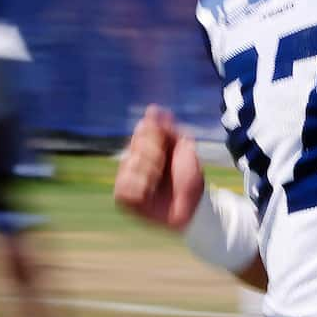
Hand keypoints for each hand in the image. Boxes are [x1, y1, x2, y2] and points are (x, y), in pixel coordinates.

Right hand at [115, 105, 204, 231]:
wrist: (193, 207)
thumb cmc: (190, 179)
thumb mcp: (184, 149)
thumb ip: (169, 129)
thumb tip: (152, 109)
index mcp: (148, 146)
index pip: (143, 130)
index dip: (156, 136)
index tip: (168, 146)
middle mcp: (135, 160)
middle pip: (136, 145)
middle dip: (154, 155)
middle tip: (165, 168)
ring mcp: (127, 178)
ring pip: (129, 164)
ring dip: (149, 173)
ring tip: (158, 184)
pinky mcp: (123, 198)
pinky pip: (123, 186)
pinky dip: (140, 188)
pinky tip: (149, 193)